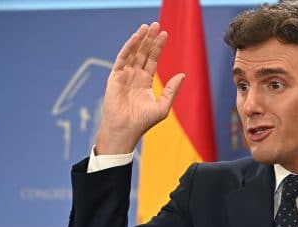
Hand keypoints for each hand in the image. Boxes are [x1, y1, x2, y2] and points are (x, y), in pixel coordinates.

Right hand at [95, 22, 184, 154]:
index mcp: (145, 82)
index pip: (152, 60)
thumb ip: (172, 90)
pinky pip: (122, 58)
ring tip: (147, 26)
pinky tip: (136, 38)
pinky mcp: (115, 77)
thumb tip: (182, 75)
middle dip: (149, 39)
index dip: (158, 47)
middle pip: (143, 53)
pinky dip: (129, 47)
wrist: (125, 130)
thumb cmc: (142, 122)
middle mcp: (134, 76)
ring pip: (133, 53)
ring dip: (140, 39)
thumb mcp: (163, 106)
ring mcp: (124, 75)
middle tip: (156, 24)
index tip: (165, 34)